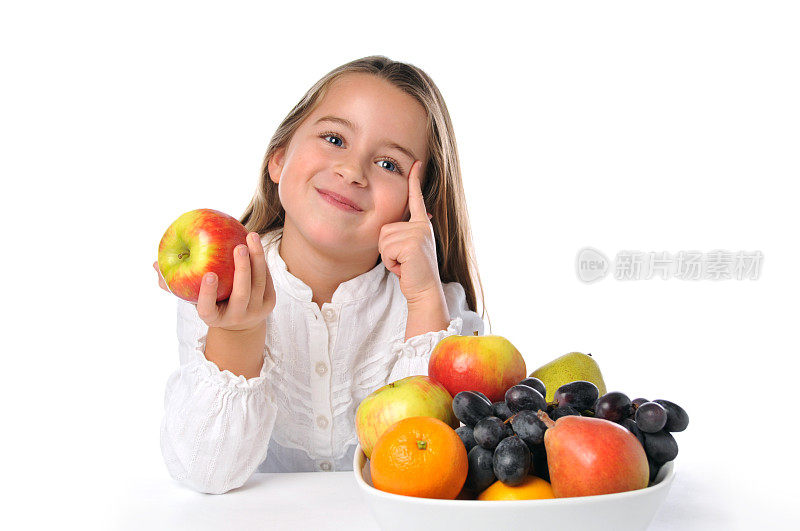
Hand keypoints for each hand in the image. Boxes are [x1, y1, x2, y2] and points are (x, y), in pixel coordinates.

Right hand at [153, 232, 275, 331]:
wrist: (240, 322)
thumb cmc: (210, 302)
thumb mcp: (192, 296)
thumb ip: (174, 282)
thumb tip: (154, 264)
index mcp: (213, 318)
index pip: (207, 309)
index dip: (208, 293)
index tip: (208, 274)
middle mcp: (235, 317)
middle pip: (242, 294)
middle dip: (242, 270)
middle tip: (238, 247)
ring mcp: (255, 311)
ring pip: (258, 283)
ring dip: (257, 259)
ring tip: (250, 236)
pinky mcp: (269, 303)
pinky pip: (267, 279)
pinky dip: (261, 260)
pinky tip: (255, 242)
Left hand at [378, 160, 442, 305]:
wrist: (424, 291)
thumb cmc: (413, 272)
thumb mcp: (409, 248)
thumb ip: (405, 234)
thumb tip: (407, 221)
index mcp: (422, 225)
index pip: (416, 199)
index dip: (415, 180)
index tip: (416, 163)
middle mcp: (422, 226)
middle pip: (385, 228)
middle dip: (387, 249)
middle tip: (403, 261)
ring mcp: (418, 233)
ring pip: (383, 240)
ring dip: (388, 257)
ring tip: (404, 264)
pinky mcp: (412, 244)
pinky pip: (386, 250)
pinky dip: (390, 263)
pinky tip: (404, 267)